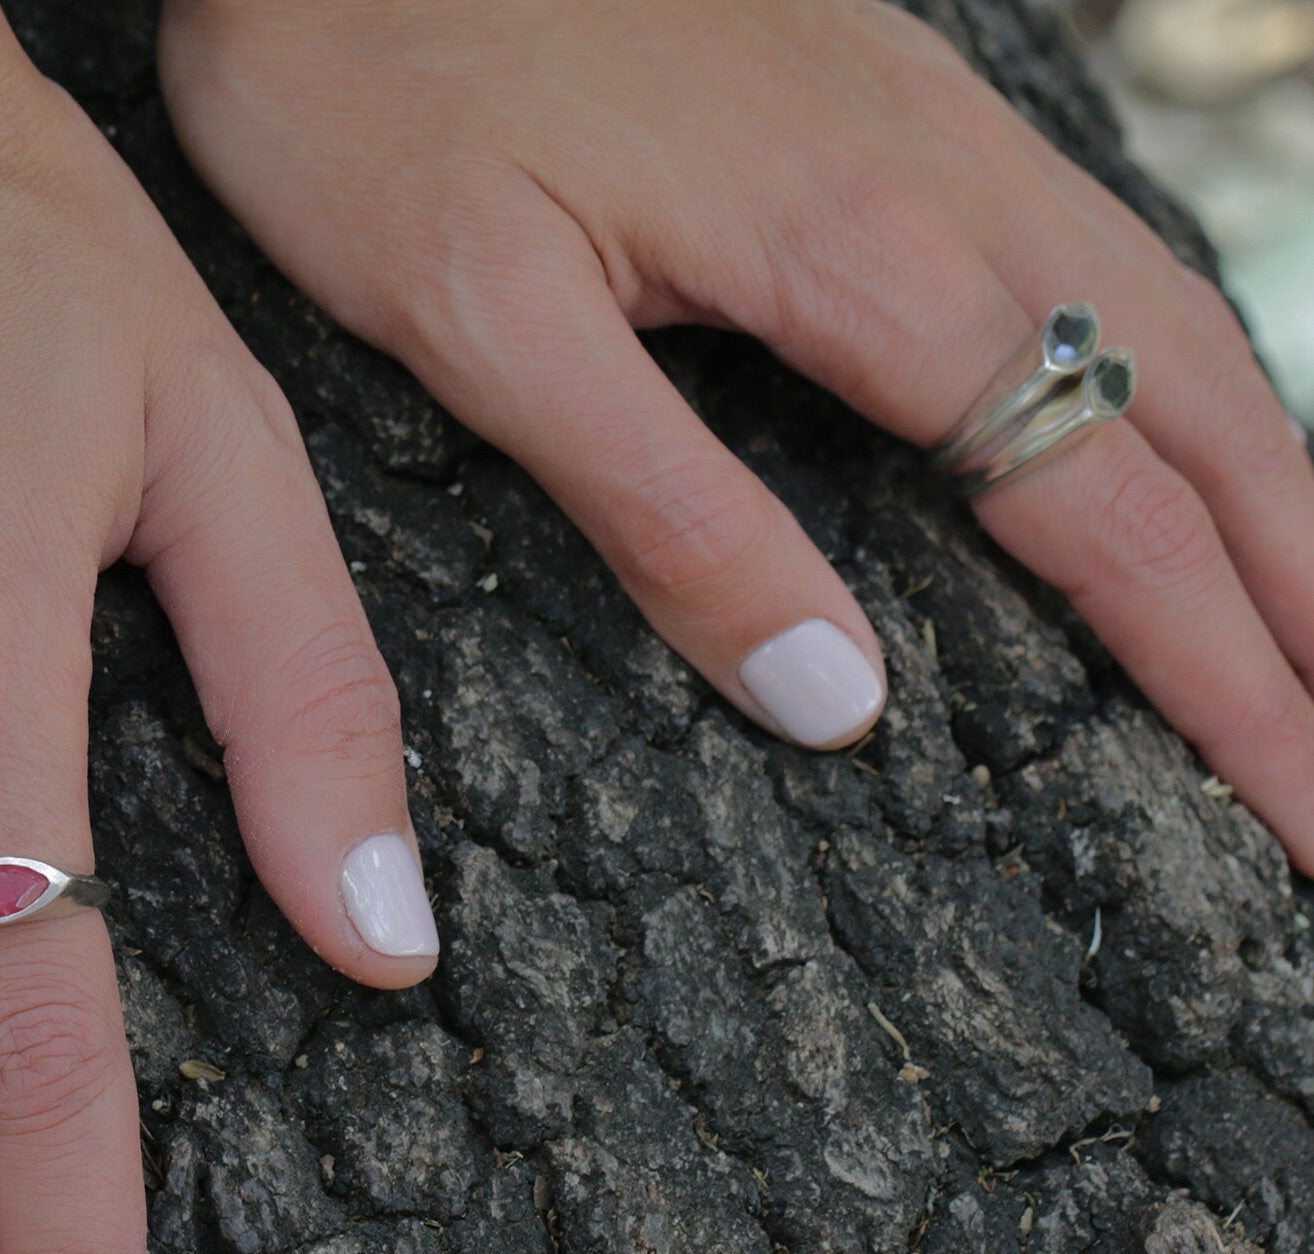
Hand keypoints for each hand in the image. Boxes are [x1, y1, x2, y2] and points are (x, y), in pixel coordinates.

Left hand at [160, 0, 1313, 866]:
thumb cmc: (375, 97)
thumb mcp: (489, 332)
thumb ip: (670, 513)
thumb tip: (838, 703)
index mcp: (865, 261)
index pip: (1106, 517)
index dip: (1224, 678)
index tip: (1305, 815)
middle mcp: (949, 181)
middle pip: (1198, 417)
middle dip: (1303, 608)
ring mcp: (937, 124)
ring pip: (1175, 321)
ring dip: (1279, 489)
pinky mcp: (893, 99)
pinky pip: (1098, 253)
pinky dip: (1182, 377)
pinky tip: (1182, 432)